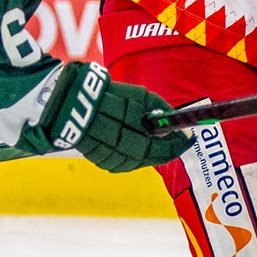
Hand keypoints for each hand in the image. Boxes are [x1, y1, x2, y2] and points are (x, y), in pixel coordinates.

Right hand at [46, 61, 191, 172]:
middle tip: (178, 145)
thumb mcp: (137, 94)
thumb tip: (175, 122)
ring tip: (162, 147)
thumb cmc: (107, 92)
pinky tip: (141, 152)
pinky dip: (133, 160)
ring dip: (150, 157)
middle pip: (145, 155)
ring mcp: (101, 151)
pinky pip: (119, 164)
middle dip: (165, 151)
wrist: (68, 99)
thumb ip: (157, 108)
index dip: (174, 144)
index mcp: (122, 121)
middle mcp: (112, 139)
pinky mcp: (94, 156)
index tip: (188, 139)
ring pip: (132, 163)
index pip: (155, 142)